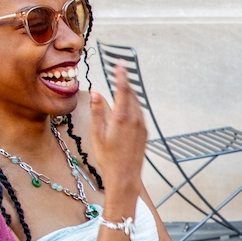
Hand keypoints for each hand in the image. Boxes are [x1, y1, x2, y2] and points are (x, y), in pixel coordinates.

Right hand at [87, 65, 149, 199]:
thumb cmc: (108, 157)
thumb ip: (97, 112)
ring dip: (130, 93)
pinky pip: (140, 112)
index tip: (120, 65)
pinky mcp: (144, 132)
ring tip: (122, 85)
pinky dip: (133, 104)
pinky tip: (127, 105)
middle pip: (131, 94)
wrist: (125, 176)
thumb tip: (96, 93)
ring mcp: (141, 126)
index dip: (121, 75)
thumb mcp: (97, 134)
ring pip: (137, 103)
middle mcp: (134, 119)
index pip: (123, 90)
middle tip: (119, 71)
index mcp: (121, 117)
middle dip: (125, 82)